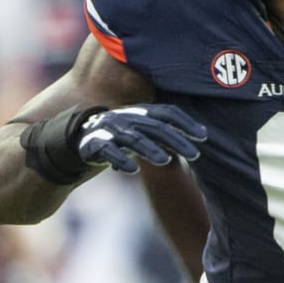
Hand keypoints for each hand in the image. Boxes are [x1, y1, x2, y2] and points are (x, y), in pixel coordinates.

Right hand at [76, 105, 206, 172]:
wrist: (80, 138)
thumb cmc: (121, 135)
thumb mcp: (144, 129)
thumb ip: (167, 131)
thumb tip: (203, 134)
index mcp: (140, 112)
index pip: (166, 112)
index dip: (185, 122)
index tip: (203, 136)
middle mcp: (127, 117)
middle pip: (154, 127)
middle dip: (175, 140)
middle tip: (195, 154)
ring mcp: (110, 130)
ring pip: (133, 139)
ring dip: (149, 149)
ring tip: (166, 161)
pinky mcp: (95, 144)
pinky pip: (108, 151)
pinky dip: (120, 160)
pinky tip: (132, 170)